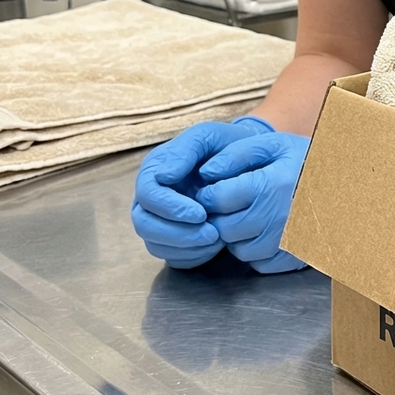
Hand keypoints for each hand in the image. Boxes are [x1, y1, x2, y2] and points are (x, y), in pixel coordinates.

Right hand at [132, 116, 273, 268]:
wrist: (250, 162)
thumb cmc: (227, 146)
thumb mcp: (208, 137)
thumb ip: (185, 150)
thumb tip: (163, 176)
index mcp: (155, 170)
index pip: (147, 195)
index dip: (170, 208)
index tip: (201, 213)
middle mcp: (152, 197)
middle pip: (144, 224)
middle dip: (177, 234)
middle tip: (212, 234)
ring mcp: (161, 219)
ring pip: (155, 244)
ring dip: (186, 247)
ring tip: (217, 239)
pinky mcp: (175, 238)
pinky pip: (172, 257)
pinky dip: (192, 256)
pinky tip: (214, 246)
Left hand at [196, 131, 310, 273]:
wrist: (347, 184)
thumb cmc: (307, 161)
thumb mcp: (273, 145)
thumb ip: (236, 154)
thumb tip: (205, 172)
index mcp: (268, 186)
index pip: (215, 199)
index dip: (209, 193)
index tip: (218, 188)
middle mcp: (276, 218)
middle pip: (223, 228)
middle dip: (221, 216)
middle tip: (233, 203)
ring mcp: (286, 242)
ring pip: (238, 249)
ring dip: (237, 235)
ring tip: (252, 214)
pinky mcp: (293, 258)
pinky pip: (258, 263)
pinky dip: (256, 250)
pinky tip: (266, 230)